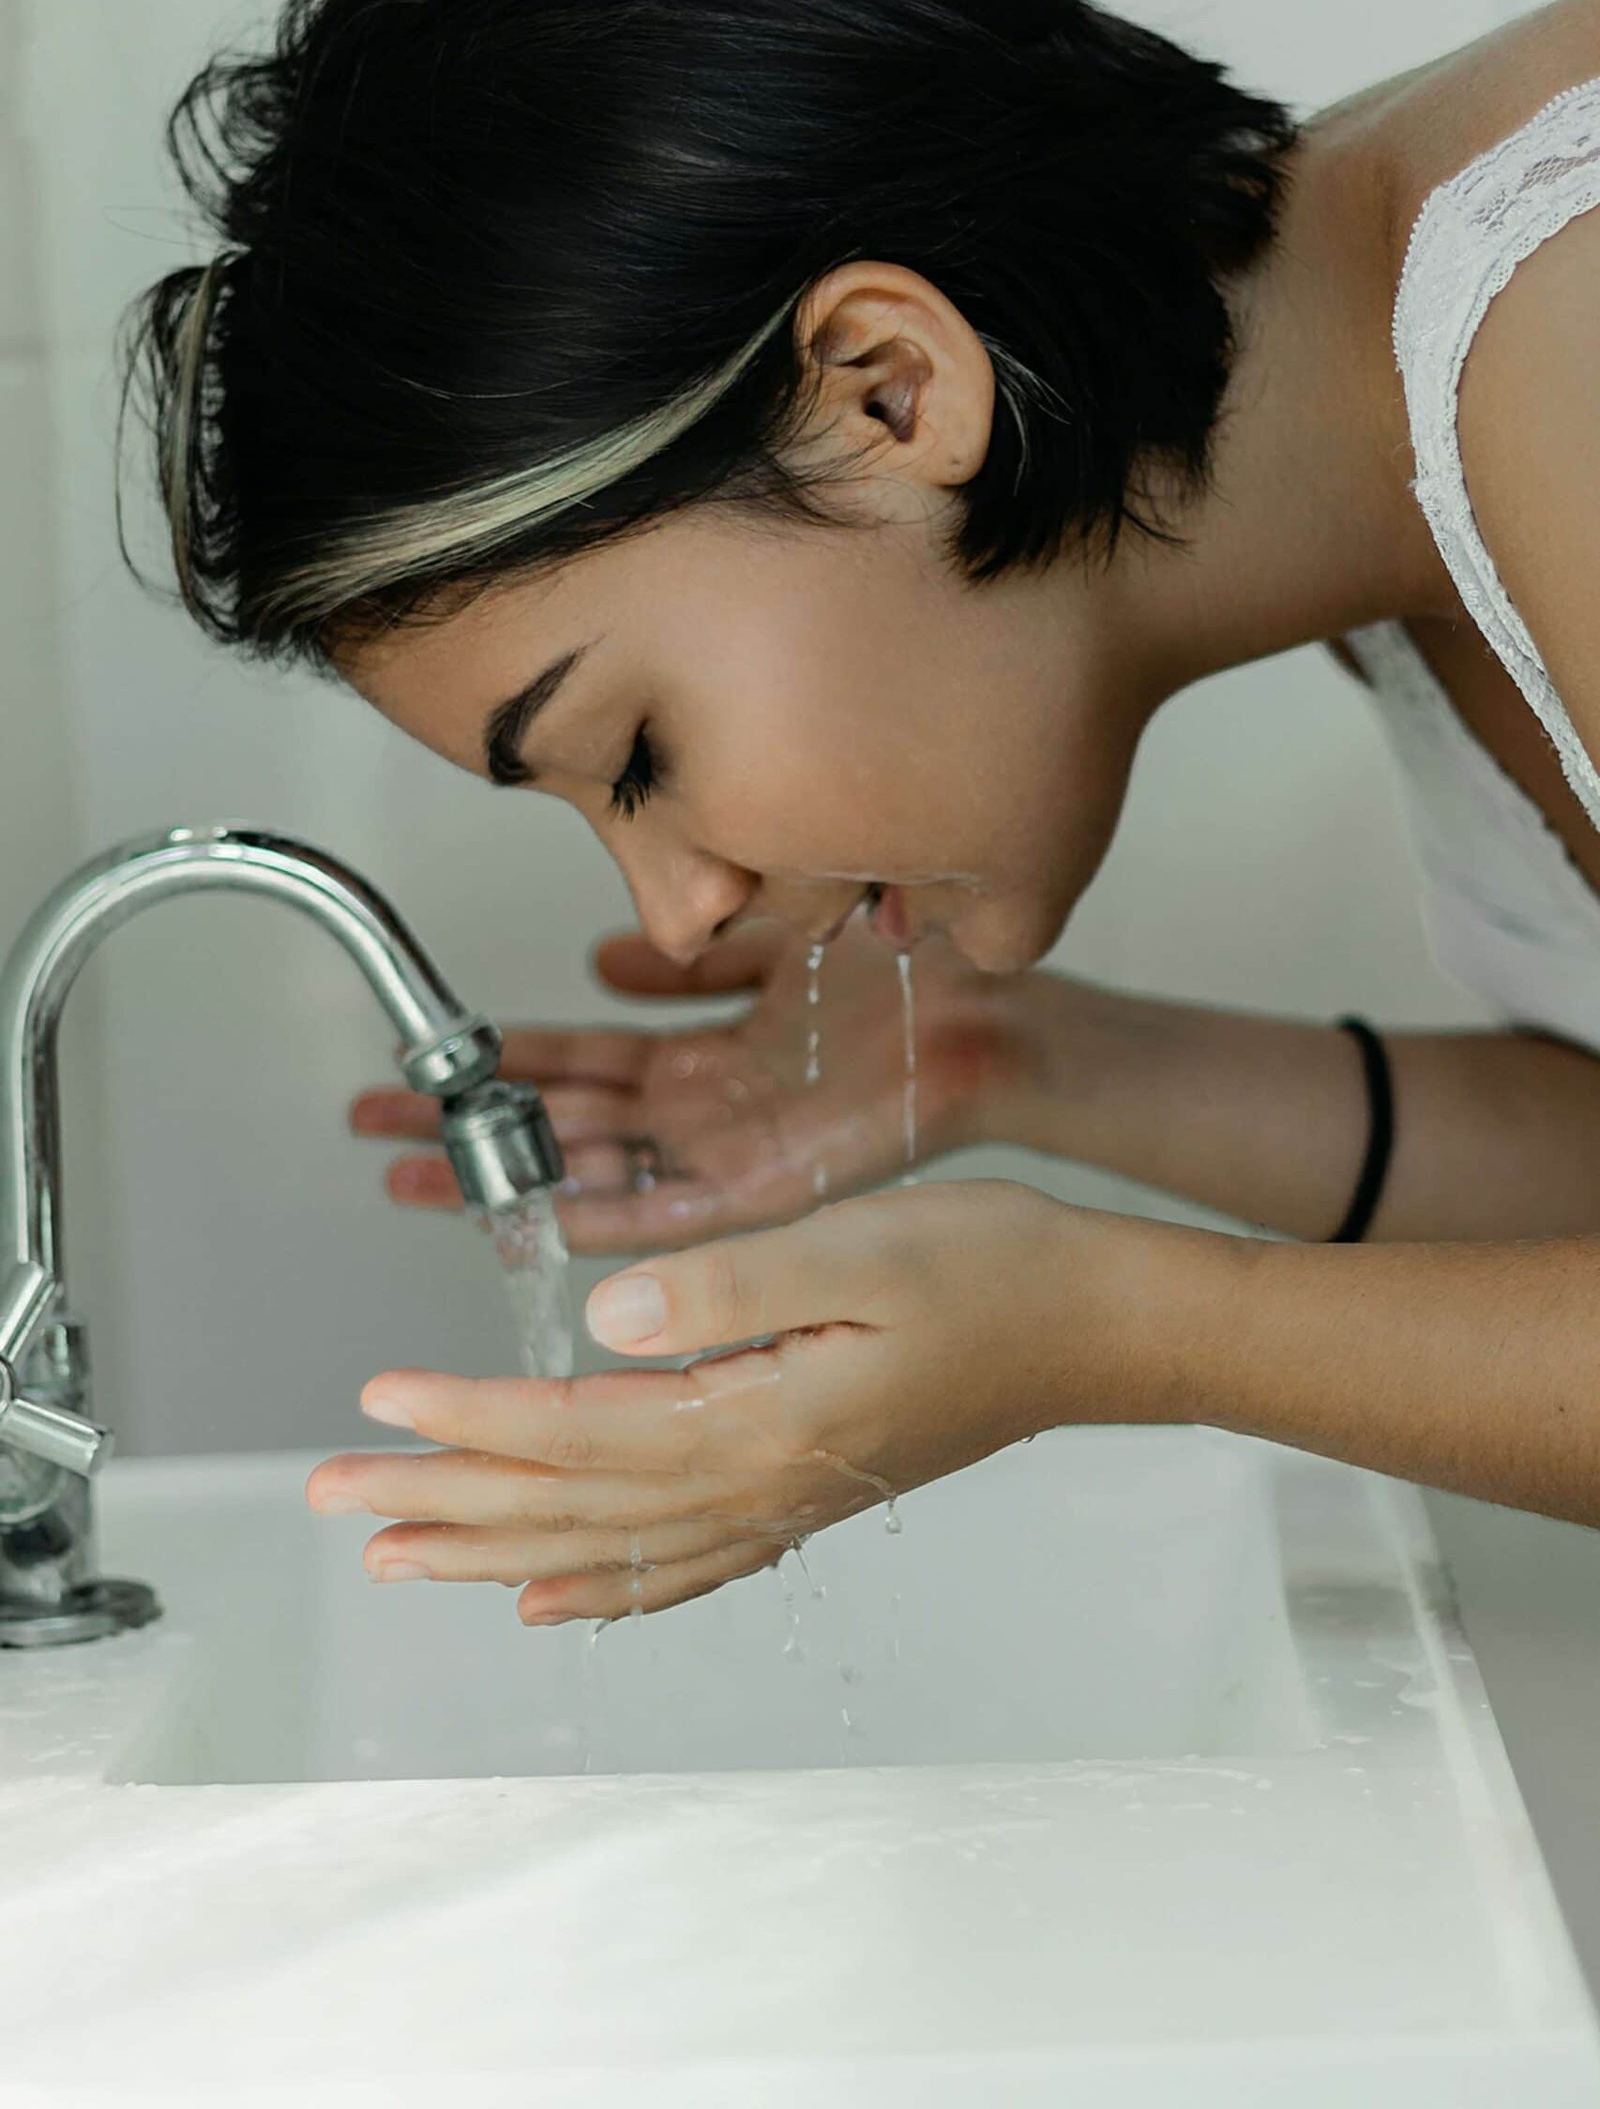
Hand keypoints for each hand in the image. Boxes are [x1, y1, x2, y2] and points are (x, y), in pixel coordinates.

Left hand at [305, 1180, 1204, 1621]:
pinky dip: (605, 1592)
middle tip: (334, 1493)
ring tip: (402, 1553)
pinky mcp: (807, 1492)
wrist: (1099, 1325)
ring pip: (607, 1547)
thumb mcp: (861, 1245)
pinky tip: (552, 1601)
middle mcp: (760, 1481)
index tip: (379, 1398)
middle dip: (444, 1498)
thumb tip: (604, 1324)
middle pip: (569, 1506)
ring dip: (495, 1551)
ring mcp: (784, 1500)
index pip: (577, 1431)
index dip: (470, 1418)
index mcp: (761, 1418)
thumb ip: (728, 1287)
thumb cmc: (996, 1270)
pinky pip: (682, 1567)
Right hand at [350, 918, 1050, 1251]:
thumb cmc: (904, 971)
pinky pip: (675, 1212)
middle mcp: (704, 1110)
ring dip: (509, 1175)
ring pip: (596, 1170)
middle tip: (373, 1131)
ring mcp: (730, 1153)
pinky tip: (542, 1219)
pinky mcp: (773, 1188)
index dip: (496, 1064)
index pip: (575, 1062)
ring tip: (417, 1177)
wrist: (994, 1012)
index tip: (420, 1067)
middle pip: (561, 1123)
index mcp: (703, 1055)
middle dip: (468, 1128)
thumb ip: (688, 955)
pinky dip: (610, 1218)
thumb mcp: (771, 940)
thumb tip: (604, 954)